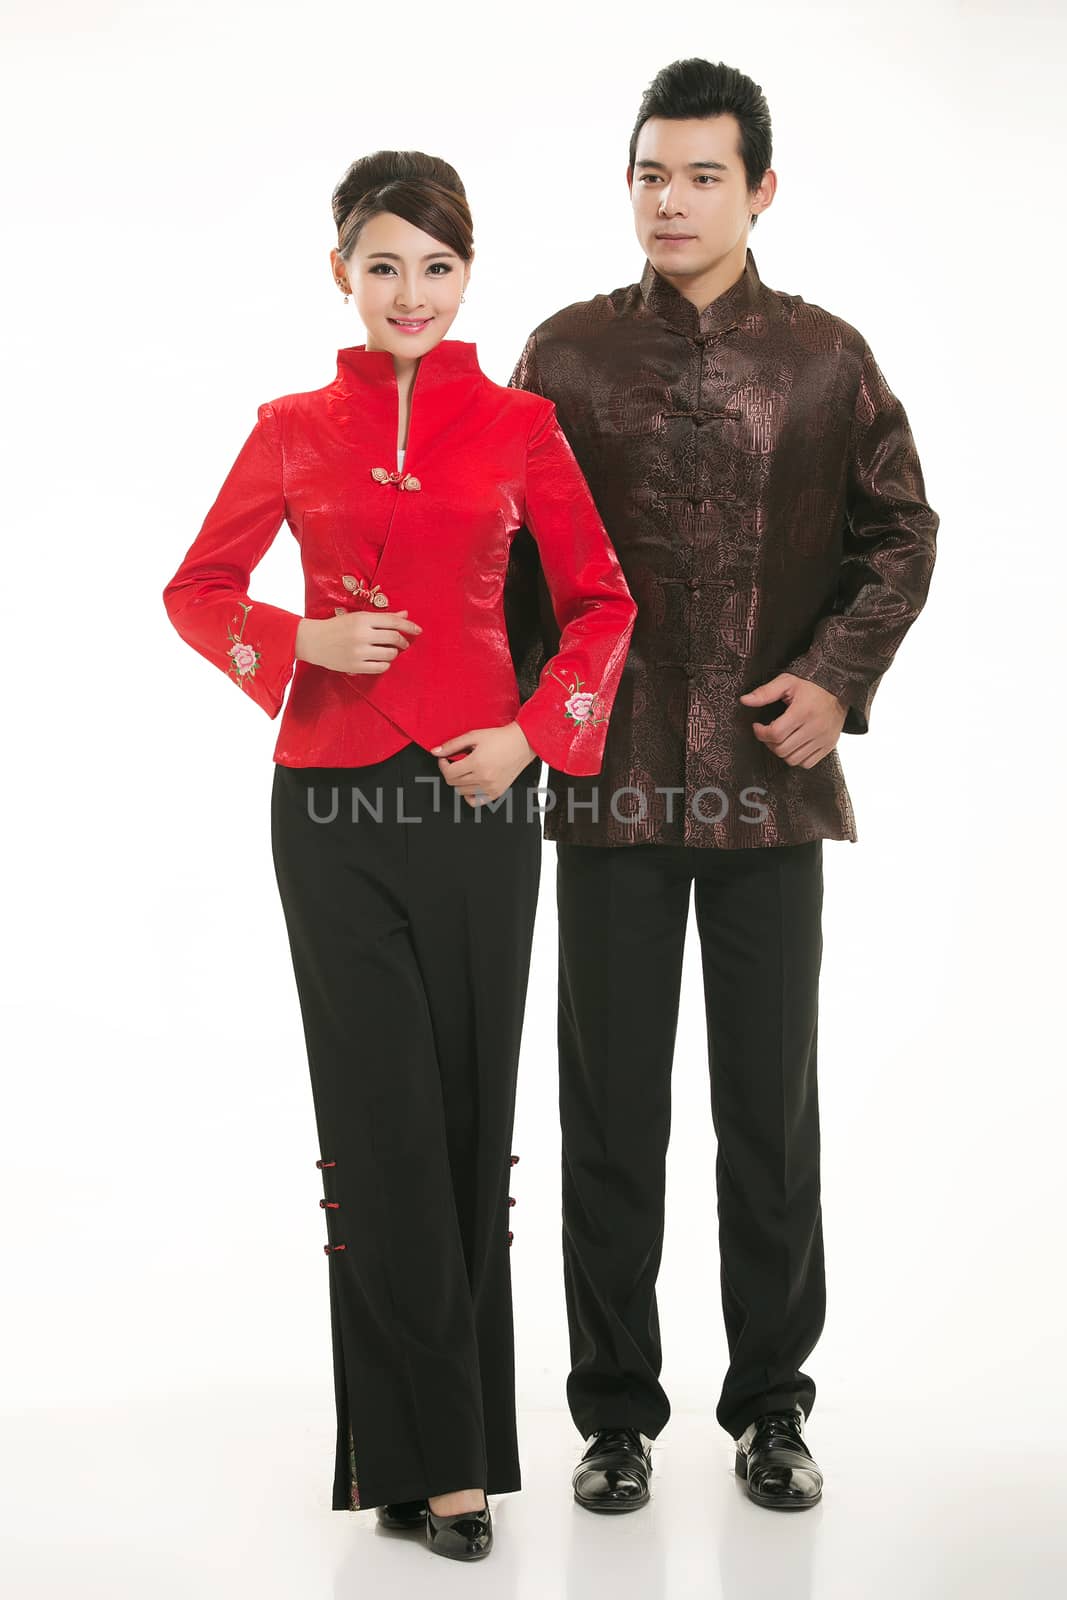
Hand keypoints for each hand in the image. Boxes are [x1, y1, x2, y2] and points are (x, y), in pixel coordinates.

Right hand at [295, 608, 421, 674]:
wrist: (313, 641)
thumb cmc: (337, 627)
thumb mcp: (358, 618)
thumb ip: (382, 618)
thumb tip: (405, 615)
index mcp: (362, 619)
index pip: (393, 622)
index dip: (409, 626)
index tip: (418, 630)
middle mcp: (361, 635)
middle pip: (394, 638)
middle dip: (403, 642)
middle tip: (404, 643)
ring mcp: (358, 652)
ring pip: (390, 655)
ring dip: (394, 653)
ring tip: (388, 651)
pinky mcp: (355, 666)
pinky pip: (381, 668)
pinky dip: (385, 664)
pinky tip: (380, 660)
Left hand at [431, 723, 538, 805]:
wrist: (522, 743)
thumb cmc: (500, 738)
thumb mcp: (473, 736)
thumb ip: (452, 745)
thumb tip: (435, 752)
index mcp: (477, 763)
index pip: (449, 773)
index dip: (442, 765)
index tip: (445, 759)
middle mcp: (484, 778)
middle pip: (454, 783)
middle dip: (450, 771)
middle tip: (455, 762)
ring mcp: (490, 788)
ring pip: (462, 792)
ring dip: (459, 781)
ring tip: (467, 769)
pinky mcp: (496, 793)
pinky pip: (475, 801)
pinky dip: (469, 795)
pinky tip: (471, 783)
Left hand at [739, 673, 847, 767]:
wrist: (840, 688)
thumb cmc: (812, 685)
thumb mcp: (787, 681)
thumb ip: (765, 692)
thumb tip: (745, 700)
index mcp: (803, 711)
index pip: (776, 733)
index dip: (761, 733)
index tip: (758, 727)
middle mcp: (815, 727)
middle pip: (782, 749)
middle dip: (769, 742)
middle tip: (769, 732)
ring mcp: (823, 739)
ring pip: (793, 759)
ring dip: (782, 751)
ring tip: (782, 738)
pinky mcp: (829, 745)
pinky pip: (807, 763)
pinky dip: (797, 757)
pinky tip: (794, 744)